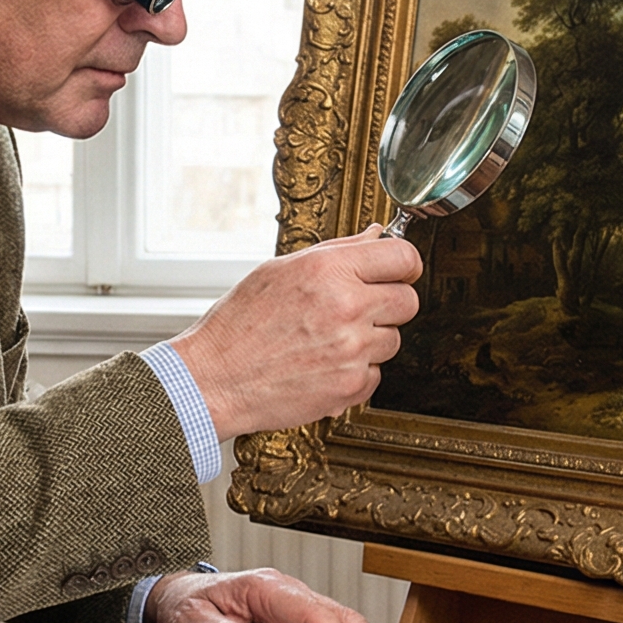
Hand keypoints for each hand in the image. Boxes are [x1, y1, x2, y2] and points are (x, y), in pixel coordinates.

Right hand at [166, 227, 419, 435]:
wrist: (214, 379)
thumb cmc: (237, 326)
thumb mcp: (279, 271)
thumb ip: (335, 252)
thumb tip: (376, 236)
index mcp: (329, 271)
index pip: (403, 257)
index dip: (403, 264)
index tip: (398, 271)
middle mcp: (347, 308)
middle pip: (408, 301)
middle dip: (388, 303)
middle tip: (358, 308)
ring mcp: (352, 350)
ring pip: (392, 340)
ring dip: (370, 340)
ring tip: (327, 340)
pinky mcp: (350, 386)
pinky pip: (375, 374)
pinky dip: (355, 371)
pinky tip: (323, 365)